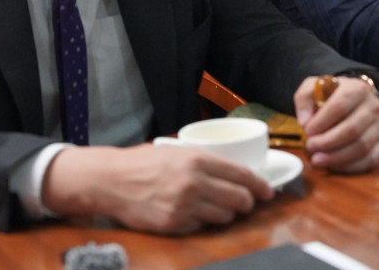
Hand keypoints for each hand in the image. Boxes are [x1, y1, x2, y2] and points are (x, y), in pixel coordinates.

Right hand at [41, 143, 273, 233]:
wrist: (111, 181)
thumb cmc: (144, 163)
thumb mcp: (178, 151)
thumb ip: (206, 161)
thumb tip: (236, 172)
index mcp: (199, 160)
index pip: (242, 175)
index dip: (260, 185)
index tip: (268, 191)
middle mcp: (195, 183)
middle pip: (239, 199)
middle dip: (247, 203)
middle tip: (246, 203)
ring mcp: (184, 206)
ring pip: (224, 216)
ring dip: (226, 214)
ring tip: (218, 208)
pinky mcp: (173, 224)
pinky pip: (201, 227)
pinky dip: (202, 222)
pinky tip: (195, 214)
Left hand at [295, 76, 378, 172]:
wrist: (354, 99)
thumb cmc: (333, 95)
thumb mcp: (316, 87)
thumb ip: (304, 98)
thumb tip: (304, 121)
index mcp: (357, 89)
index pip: (340, 106)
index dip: (322, 121)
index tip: (307, 130)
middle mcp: (372, 107)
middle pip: (351, 129)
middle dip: (327, 142)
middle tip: (310, 146)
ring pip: (361, 147)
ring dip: (336, 157)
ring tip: (317, 159)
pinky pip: (370, 160)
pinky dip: (350, 167)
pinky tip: (333, 166)